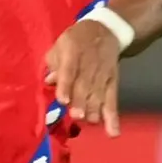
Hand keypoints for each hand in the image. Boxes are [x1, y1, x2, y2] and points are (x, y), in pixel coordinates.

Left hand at [44, 19, 120, 136]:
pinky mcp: (113, 82)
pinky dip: (112, 117)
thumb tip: (48, 81)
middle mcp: (89, 64)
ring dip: (94, 110)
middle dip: (81, 102)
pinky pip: (113, 100)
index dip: (66, 85)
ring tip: (89, 121)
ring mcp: (102, 74)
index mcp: (72, 51)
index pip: (69, 69)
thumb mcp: (60, 43)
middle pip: (85, 85)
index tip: (63, 100)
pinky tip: (112, 132)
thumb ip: (53, 62)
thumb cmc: (75, 39)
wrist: (105, 30)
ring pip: (98, 94)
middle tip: (77, 116)